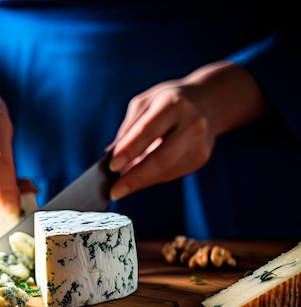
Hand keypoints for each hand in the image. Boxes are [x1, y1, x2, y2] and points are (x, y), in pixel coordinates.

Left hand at [107, 61, 266, 200]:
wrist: (207, 103)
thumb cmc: (167, 102)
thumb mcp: (145, 104)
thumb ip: (128, 129)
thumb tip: (111, 157)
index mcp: (174, 104)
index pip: (148, 131)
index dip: (129, 150)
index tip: (112, 166)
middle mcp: (192, 124)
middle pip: (162, 158)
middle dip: (136, 177)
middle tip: (115, 191)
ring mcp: (200, 144)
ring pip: (167, 171)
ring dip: (141, 182)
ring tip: (121, 187)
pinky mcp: (200, 159)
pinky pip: (171, 174)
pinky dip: (151, 179)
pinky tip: (138, 180)